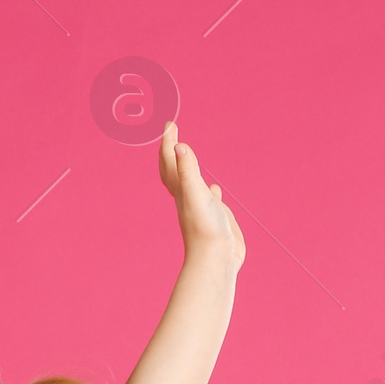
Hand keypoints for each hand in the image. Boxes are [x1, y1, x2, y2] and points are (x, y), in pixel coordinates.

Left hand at [158, 123, 245, 271]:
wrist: (216, 260)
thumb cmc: (205, 229)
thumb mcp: (196, 194)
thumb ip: (188, 171)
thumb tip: (177, 145)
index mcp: (182, 190)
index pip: (171, 161)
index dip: (168, 141)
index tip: (168, 123)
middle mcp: (189, 197)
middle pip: (176, 169)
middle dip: (172, 149)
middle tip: (171, 130)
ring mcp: (202, 208)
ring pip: (192, 184)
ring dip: (190, 169)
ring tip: (189, 156)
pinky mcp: (215, 219)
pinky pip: (210, 200)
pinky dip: (210, 191)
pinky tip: (213, 190)